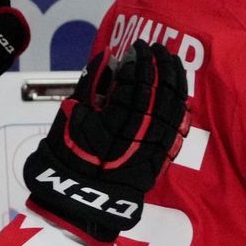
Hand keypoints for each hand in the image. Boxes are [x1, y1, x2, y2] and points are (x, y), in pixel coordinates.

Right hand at [22, 41, 187, 242]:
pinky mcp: (160, 161)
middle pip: (158, 95)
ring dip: (174, 84)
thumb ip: (90, 85)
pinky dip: (179, 110)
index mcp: (113, 122)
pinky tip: (179, 94)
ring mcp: (152, 149)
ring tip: (172, 63)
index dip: (140, 63)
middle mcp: (138, 135)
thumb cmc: (66, 156)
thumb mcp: (70, 116)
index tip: (138, 47)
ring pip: (171, 111)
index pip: (135, 85)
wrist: (78, 198)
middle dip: (161, 67)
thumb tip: (109, 58)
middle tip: (159, 48)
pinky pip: (176, 131)